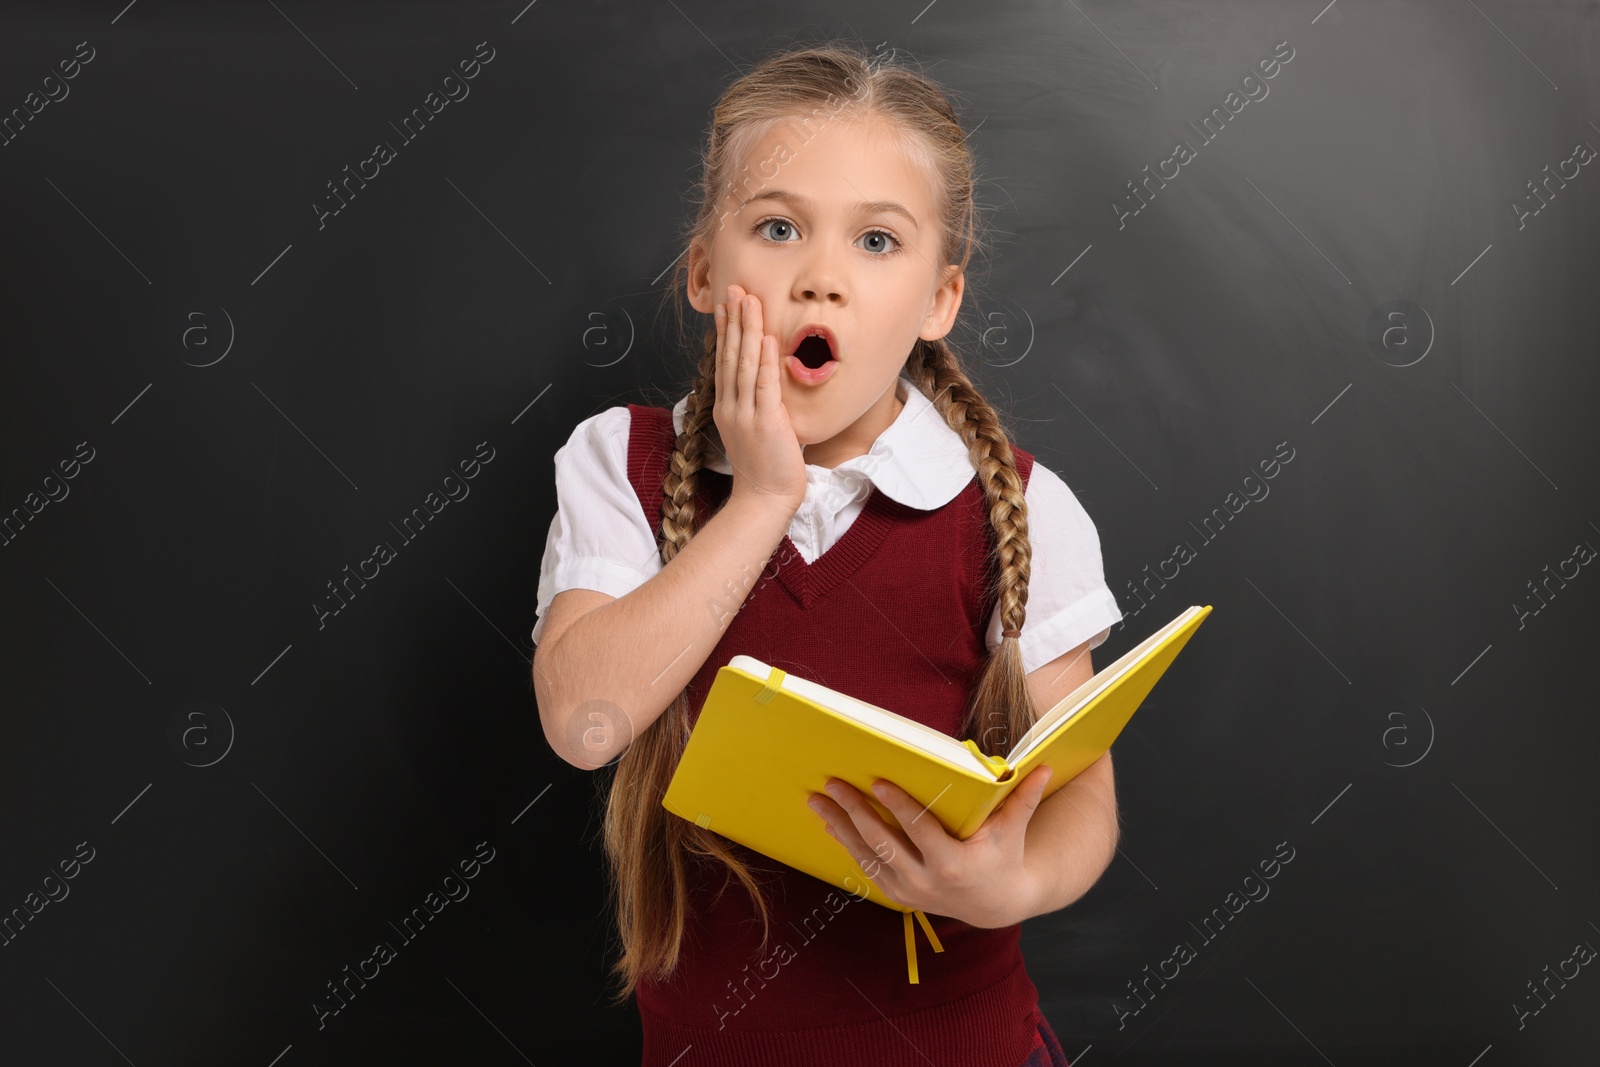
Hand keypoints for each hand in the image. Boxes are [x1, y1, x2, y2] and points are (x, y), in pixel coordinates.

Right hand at [714, 284, 805, 513]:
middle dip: (733, 320)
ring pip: (744, 364)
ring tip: (748, 300)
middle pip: (730, 355)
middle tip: (734, 289)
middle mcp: (732, 407)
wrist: (764, 500)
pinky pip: (763, 385)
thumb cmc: (765, 470)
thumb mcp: (753, 433)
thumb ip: (754, 407)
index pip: (725, 362)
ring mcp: (746, 414)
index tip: (726, 306)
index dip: (725, 332)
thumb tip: (762, 386)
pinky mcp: (765, 422)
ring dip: (747, 329)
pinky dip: (763, 359)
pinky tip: (765, 337)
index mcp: (727, 409)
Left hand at [806, 765, 1055, 928]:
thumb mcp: (1014, 830)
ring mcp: (908, 891)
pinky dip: (847, 846)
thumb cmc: (1004, 857)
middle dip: (854, 812)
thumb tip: (1044, 766)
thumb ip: (1024, 799)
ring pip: (866, 857)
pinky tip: (830, 824)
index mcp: (953, 863)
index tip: (876, 782)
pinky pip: (866, 869)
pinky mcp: (898, 896)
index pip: (919, 830)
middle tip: (832, 785)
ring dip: (839, 828)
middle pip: (883, 843)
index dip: (897, 806)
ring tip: (817, 802)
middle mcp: (926, 881)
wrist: (994, 904)